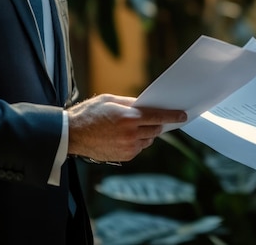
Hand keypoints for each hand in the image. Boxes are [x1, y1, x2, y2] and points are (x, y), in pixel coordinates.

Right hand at [66, 94, 186, 162]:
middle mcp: (131, 134)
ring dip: (146, 134)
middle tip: (153, 119)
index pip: (158, 116)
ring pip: (148, 141)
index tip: (183, 116)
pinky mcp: (124, 156)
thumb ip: (131, 103)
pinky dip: (137, 142)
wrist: (71, 135)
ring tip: (132, 127)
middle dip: (157, 124)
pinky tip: (125, 136)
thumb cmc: (89, 114)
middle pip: (156, 130)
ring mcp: (128, 147)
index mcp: (129, 118)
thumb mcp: (110, 100)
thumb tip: (147, 105)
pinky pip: (139, 148)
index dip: (173, 116)